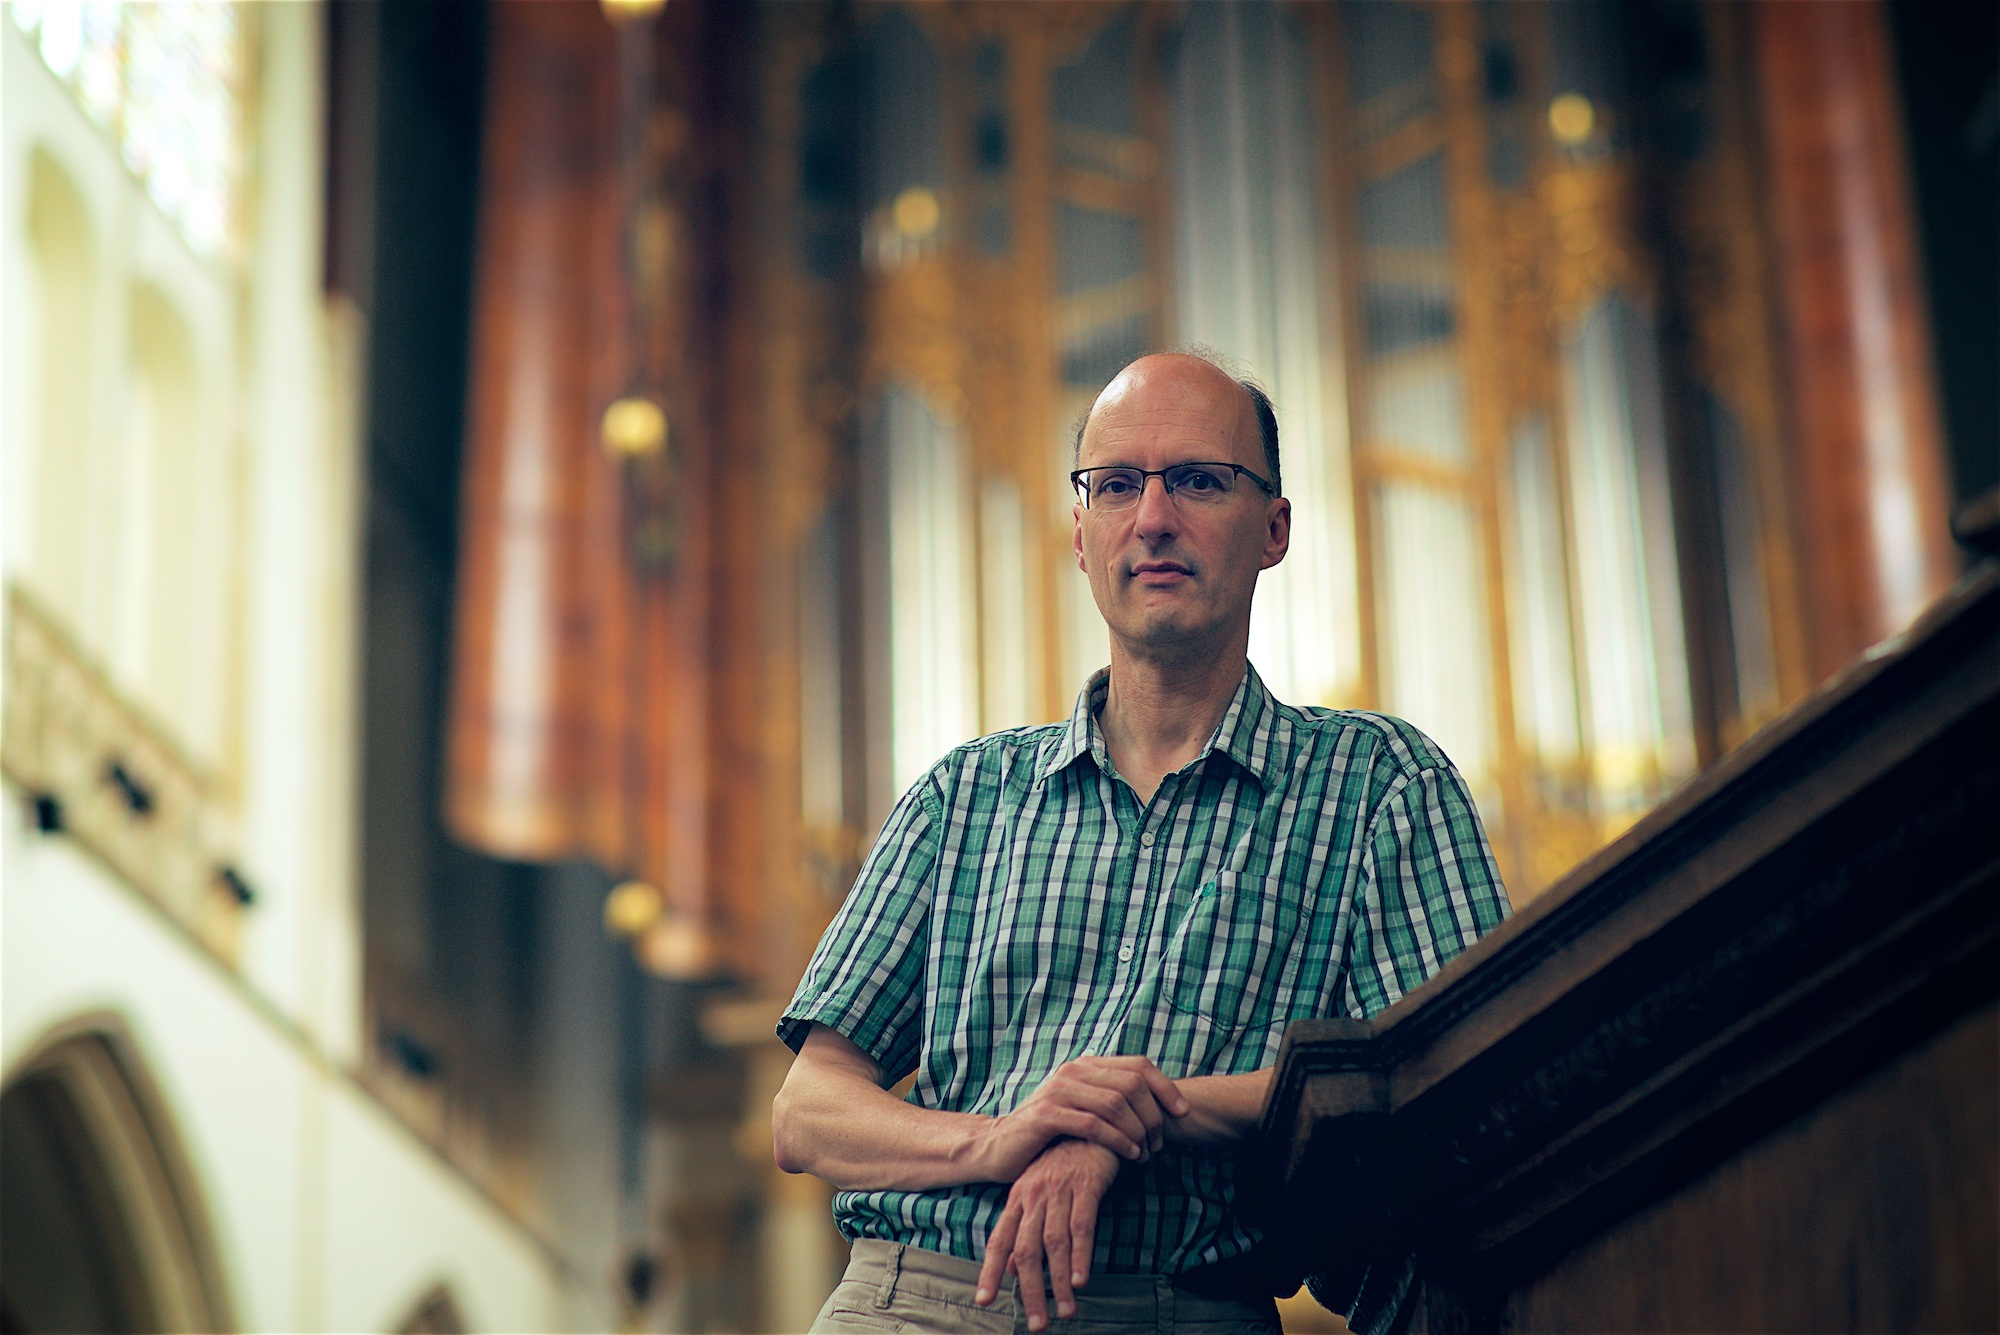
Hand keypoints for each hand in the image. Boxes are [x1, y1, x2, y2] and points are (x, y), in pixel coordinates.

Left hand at [975, 1139, 1119, 1330]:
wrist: (1090, 1124)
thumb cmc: (1063, 1164)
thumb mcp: (1037, 1193)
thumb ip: (1024, 1231)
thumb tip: (1009, 1269)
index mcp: (1018, 1199)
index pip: (999, 1241)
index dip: (990, 1271)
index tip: (983, 1301)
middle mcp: (1034, 1195)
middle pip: (1026, 1249)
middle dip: (1030, 1290)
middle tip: (1037, 1324)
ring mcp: (1059, 1189)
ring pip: (1054, 1243)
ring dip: (1059, 1281)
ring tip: (1065, 1311)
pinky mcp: (1086, 1185)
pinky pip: (1082, 1224)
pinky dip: (1081, 1254)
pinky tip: (1081, 1279)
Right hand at [977, 1055, 1188, 1181]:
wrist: (999, 1147)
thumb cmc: (1049, 1133)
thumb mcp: (1082, 1108)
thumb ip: (1110, 1099)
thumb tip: (1157, 1104)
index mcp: (1086, 1065)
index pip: (1138, 1066)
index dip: (1166, 1088)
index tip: (1182, 1114)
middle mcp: (1074, 1071)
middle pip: (1132, 1084)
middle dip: (1153, 1116)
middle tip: (1159, 1145)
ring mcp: (1059, 1090)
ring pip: (1116, 1103)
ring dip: (1139, 1131)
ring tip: (1146, 1154)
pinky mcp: (1047, 1114)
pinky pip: (1094, 1124)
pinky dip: (1118, 1140)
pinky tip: (1129, 1155)